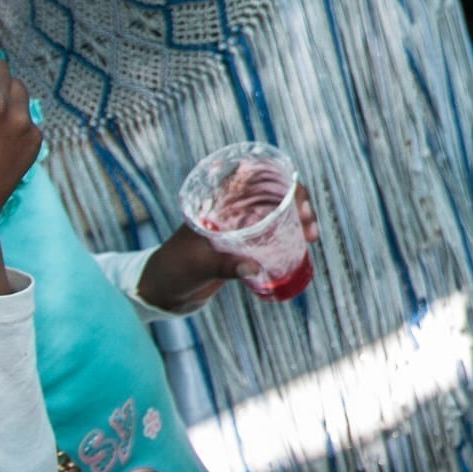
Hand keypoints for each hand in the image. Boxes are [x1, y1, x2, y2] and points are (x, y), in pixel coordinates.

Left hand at [139, 184, 319, 312]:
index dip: (282, 182)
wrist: (161, 293)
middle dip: (297, 202)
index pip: (254, 177)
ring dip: (297, 220)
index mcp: (216, 201)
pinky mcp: (242, 246)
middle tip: (309, 225)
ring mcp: (238, 227)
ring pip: (276, 213)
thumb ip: (224, 265)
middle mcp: (230, 209)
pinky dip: (289, 236)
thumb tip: (254, 268)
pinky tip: (303, 247)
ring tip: (311, 237)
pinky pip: (272, 234)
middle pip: (272, 194)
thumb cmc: (173, 271)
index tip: (297, 201)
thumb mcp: (198, 266)